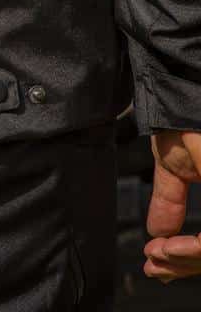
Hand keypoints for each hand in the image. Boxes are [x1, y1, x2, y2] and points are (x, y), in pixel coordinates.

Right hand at [145, 131, 200, 281]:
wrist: (180, 88)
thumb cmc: (181, 116)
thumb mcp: (173, 162)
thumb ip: (168, 199)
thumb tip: (157, 233)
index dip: (188, 254)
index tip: (157, 257)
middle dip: (184, 263)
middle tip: (155, 264)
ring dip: (187, 259)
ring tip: (159, 255)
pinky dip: (196, 248)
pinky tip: (172, 247)